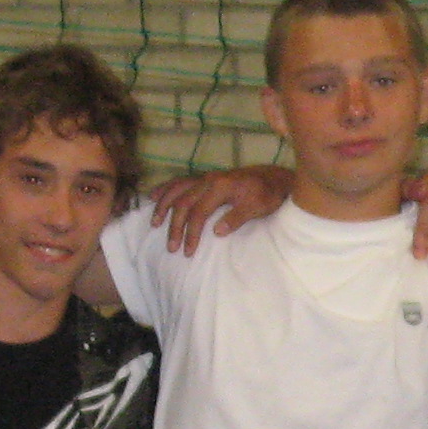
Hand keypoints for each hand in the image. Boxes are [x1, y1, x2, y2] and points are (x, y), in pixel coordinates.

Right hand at [150, 166, 292, 253]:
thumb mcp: (258, 207)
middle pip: (184, 203)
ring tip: (155, 223)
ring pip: (177, 190)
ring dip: (164, 206)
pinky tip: (153, 196)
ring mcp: (205, 177)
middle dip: (175, 226)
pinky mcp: (205, 178)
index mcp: (220, 187)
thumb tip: (217, 231)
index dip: (191, 233)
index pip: (199, 212)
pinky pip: (180, 181)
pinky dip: (166, 188)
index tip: (188, 251)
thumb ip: (237, 218)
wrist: (274, 177)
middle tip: (171, 247)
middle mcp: (208, 180)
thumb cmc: (267, 194)